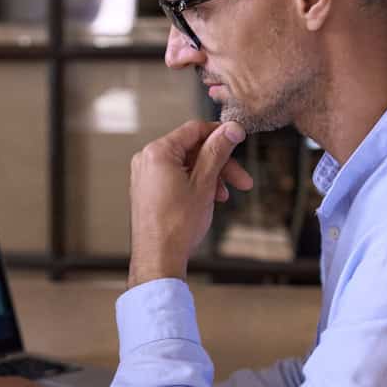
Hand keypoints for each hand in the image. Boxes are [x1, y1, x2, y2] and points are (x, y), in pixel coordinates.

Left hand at [129, 120, 252, 287]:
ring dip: (210, 176)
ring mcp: (145, 175)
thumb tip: (231, 129)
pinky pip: (176, 177)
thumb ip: (217, 151)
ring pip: (186, 165)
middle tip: (241, 179)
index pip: (194, 130)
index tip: (239, 140)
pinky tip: (209, 198)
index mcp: (157, 153)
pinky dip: (195, 184)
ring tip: (224, 195)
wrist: (159, 257)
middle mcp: (147, 160)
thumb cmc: (176, 225)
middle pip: (192, 149)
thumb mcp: (204, 183)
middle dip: (219, 164)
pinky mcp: (148, 189)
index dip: (220, 134)